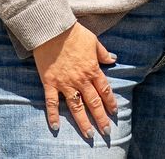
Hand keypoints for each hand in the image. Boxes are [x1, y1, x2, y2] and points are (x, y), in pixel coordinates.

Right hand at [31, 23, 117, 138]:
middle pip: (93, 102)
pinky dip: (53, 115)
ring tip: (89, 135)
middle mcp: (80, 80)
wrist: (52, 29)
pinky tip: (56, 127)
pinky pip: (51, 103)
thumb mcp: (93, 41)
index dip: (110, 102)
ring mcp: (65, 83)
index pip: (104, 90)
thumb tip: (113, 60)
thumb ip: (103, 53)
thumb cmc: (73, 33)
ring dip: (83, 122)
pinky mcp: (50, 83)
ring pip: (76, 107)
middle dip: (101, 118)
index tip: (114, 112)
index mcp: (92, 69)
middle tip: (106, 131)